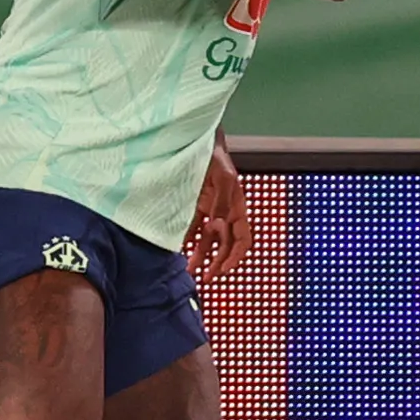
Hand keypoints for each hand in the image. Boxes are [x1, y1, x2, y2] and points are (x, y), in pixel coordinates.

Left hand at [186, 142, 247, 278]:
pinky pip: (190, 230)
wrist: (194, 141)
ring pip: (206, 242)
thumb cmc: (214, 154)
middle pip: (224, 245)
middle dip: (216, 264)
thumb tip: (217, 223)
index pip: (242, 239)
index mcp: (237, 207)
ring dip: (200, 257)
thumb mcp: (223, 176)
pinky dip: (186, 243)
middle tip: (205, 278)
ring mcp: (208, 211)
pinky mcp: (192, 207)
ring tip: (189, 271)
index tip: (224, 270)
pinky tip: (178, 253)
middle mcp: (224, 213)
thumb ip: (222, 201)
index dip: (235, 256)